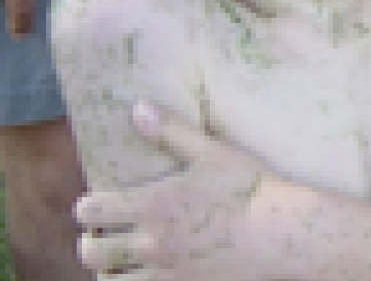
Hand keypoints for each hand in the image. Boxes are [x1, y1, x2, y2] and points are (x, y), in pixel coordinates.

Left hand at [75, 102, 288, 280]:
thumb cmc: (251, 190)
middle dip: (91, 242)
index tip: (98, 204)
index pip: (91, 211)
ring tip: (121, 261)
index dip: (88, 207)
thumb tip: (138, 108)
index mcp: (152, 205)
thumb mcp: (213, 153)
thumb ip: (172, 131)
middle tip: (104, 235)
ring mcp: (165, 272)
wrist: (282, 234)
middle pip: (91, 252)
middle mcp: (150, 243)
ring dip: (110, 270)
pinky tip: (150, 275)